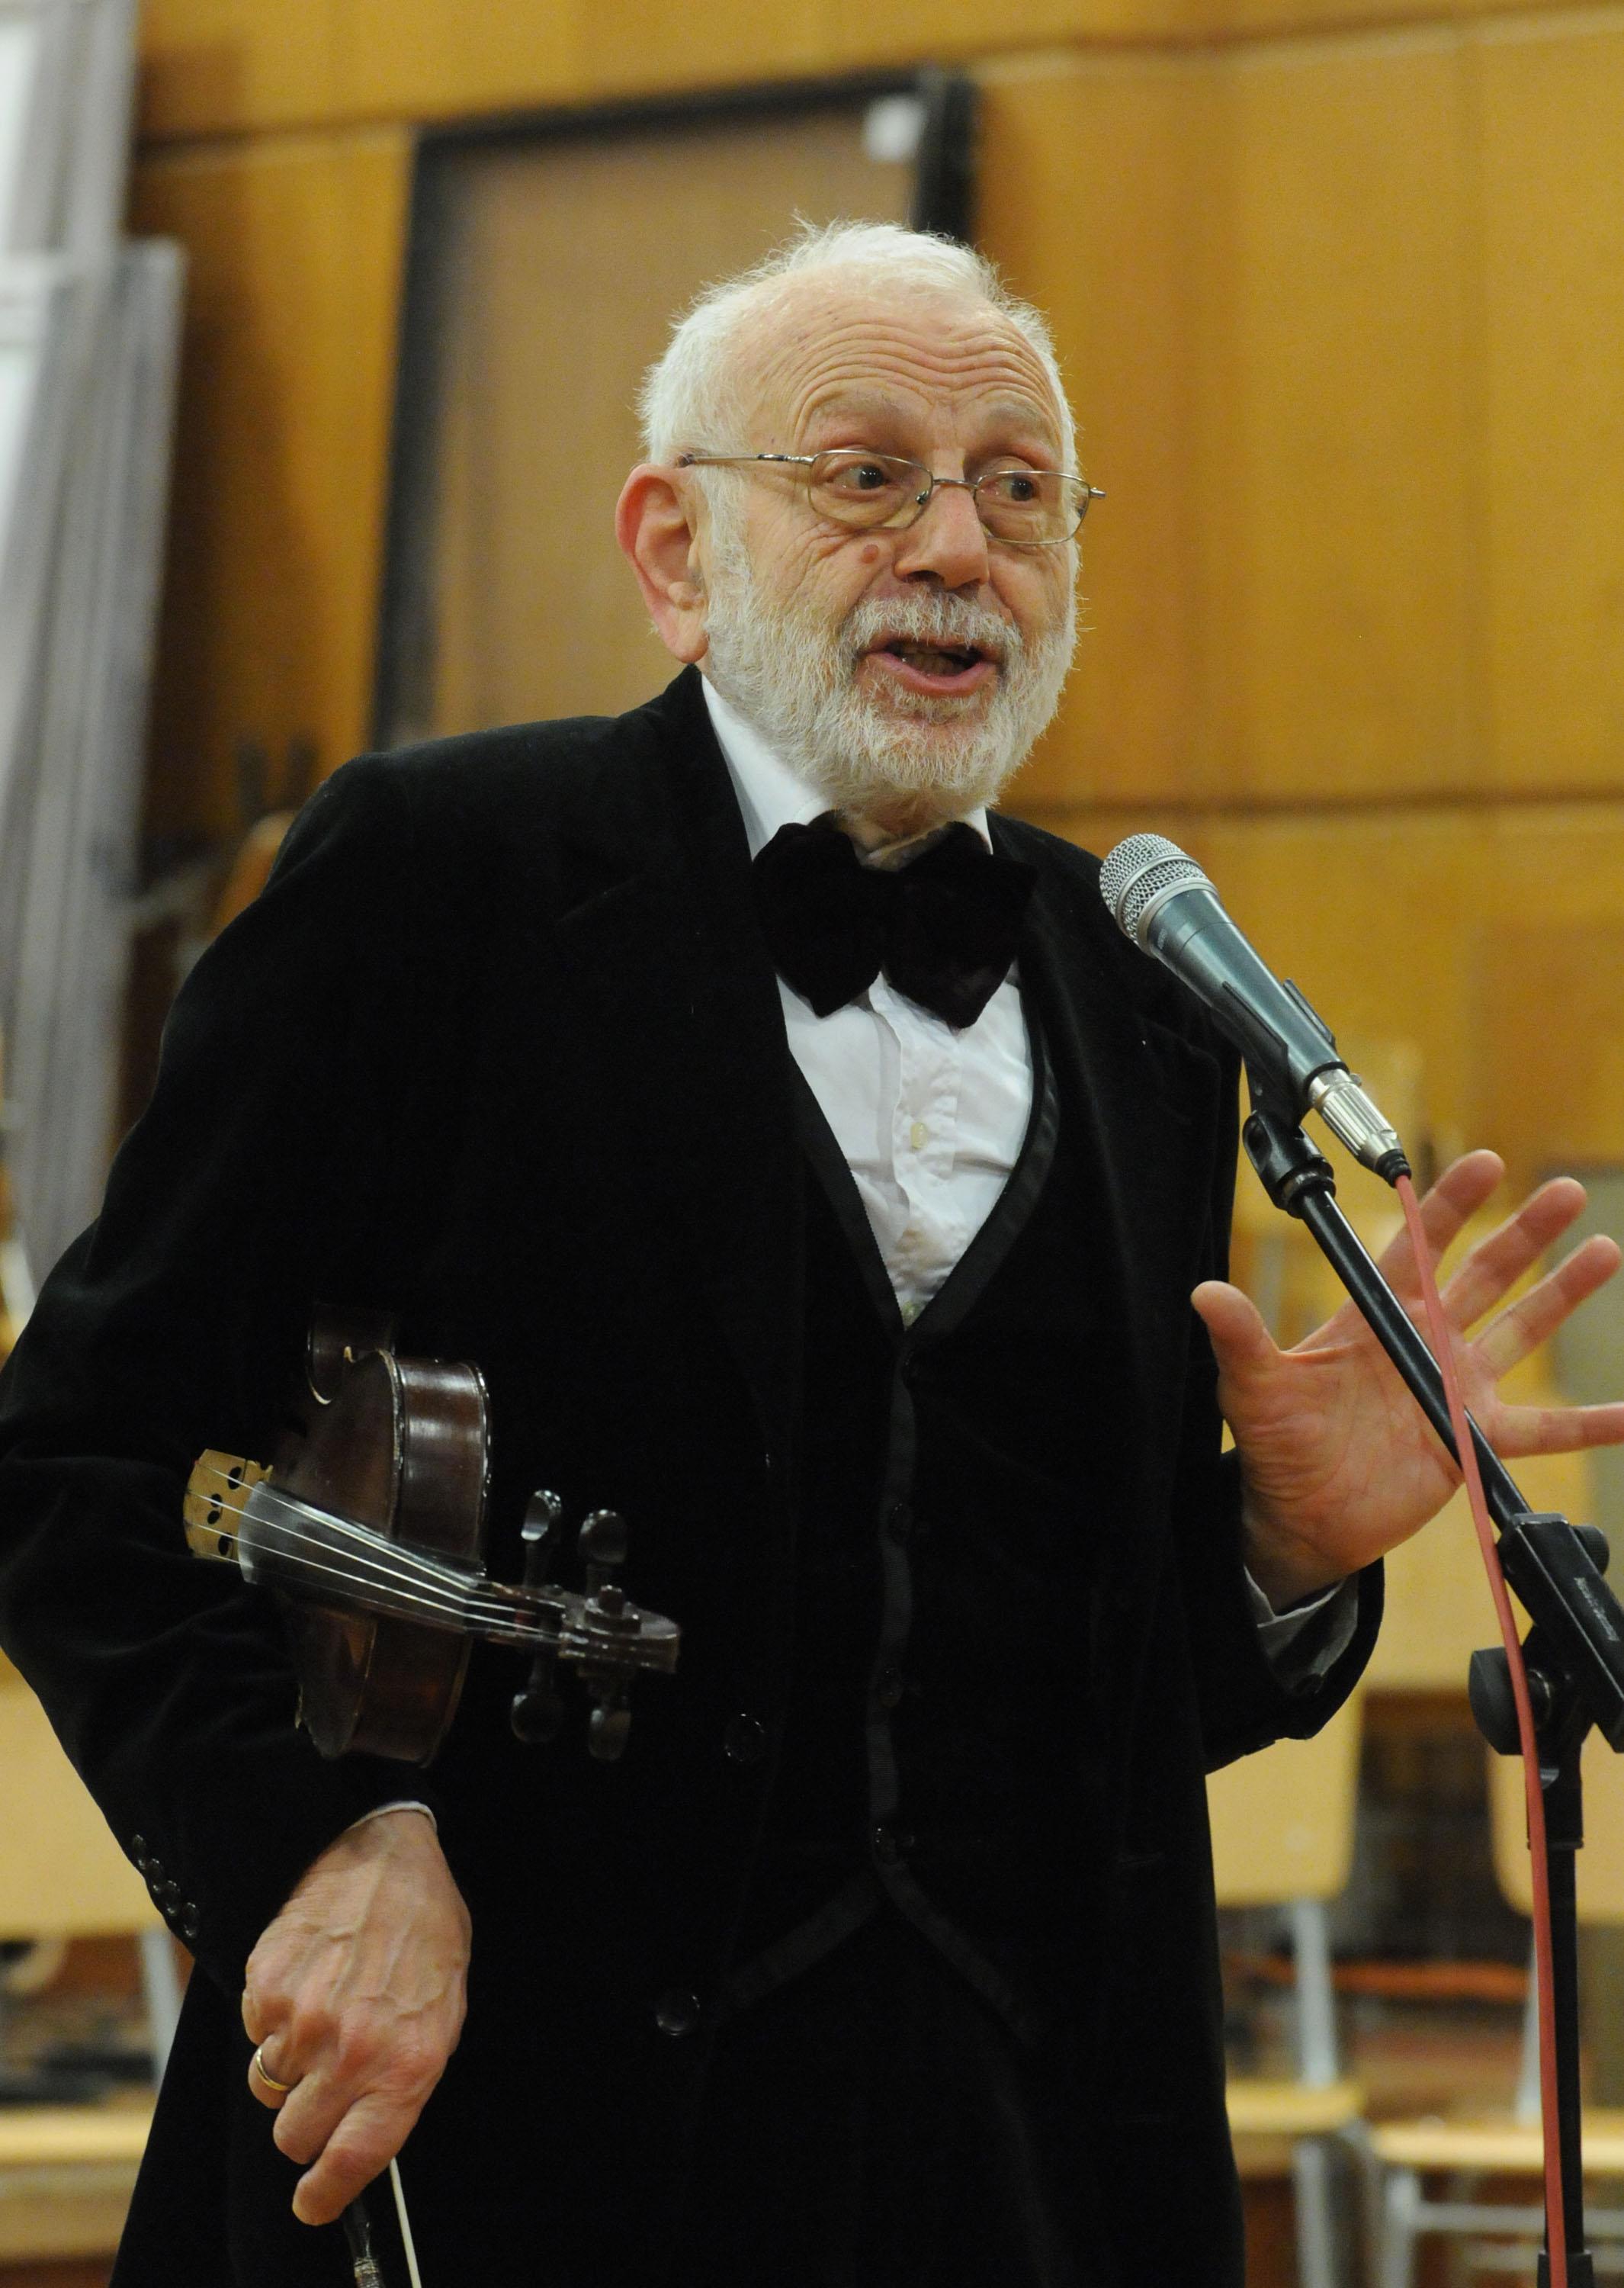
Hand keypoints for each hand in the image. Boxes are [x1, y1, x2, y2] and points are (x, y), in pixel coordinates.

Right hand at [241, 1809, 469, 2225]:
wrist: (381, 1857)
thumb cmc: (422, 1931)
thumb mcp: (442, 2010)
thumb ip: (405, 2076)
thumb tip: (368, 2132)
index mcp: (405, 2064)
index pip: (354, 2159)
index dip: (326, 2192)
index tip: (314, 2201)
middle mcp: (350, 2051)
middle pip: (294, 2135)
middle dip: (304, 2120)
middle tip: (324, 2081)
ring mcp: (302, 2021)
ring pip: (268, 2086)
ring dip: (289, 2066)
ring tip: (323, 2011)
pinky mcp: (265, 1990)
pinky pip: (254, 2035)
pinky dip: (273, 2020)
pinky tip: (307, 1980)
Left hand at [1192, 1151, 1623, 1607]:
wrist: (1297, 1516)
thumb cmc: (1274, 1444)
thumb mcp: (1253, 1387)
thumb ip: (1240, 1338)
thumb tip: (1204, 1292)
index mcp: (1375, 1316)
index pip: (1418, 1247)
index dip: (1449, 1206)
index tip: (1485, 1163)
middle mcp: (1424, 1341)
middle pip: (1483, 1274)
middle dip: (1524, 1232)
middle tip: (1565, 1190)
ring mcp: (1455, 1387)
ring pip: (1521, 1330)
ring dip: (1563, 1294)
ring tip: (1604, 1250)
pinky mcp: (1474, 1441)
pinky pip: (1544, 1431)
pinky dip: (1590, 1423)